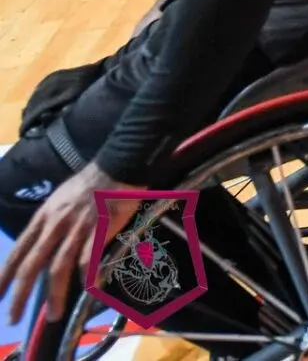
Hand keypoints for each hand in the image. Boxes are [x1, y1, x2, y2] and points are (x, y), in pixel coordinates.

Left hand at [0, 162, 133, 324]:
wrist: (119, 166)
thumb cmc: (90, 182)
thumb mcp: (59, 199)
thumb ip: (50, 223)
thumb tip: (42, 245)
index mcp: (43, 217)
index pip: (18, 252)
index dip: (4, 276)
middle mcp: (55, 225)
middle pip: (31, 265)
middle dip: (19, 295)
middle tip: (12, 318)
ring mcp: (78, 229)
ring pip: (59, 268)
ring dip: (54, 296)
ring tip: (54, 315)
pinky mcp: (100, 230)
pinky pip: (90, 259)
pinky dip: (88, 277)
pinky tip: (89, 290)